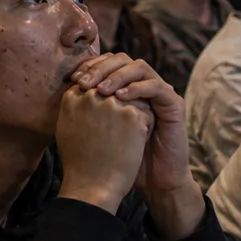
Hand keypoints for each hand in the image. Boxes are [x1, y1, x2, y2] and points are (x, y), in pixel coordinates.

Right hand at [56, 82, 152, 213]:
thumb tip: (82, 92)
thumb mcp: (66, 128)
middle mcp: (91, 96)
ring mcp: (113, 104)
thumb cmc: (79, 163)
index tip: (102, 123)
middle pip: (115, 89)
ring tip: (123, 140)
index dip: (103, 103)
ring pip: (133, 98)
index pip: (94, 84)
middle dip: (119, 106)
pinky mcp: (133, 115)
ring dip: (133, 116)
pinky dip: (144, 128)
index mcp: (73, 98)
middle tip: (114, 135)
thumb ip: (74, 106)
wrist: (93, 187)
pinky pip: (146, 112)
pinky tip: (134, 145)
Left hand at [71, 53, 191, 194]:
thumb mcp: (101, 130)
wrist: (153, 180)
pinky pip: (156, 86)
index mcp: (127, 87)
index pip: (108, 63)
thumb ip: (88, 108)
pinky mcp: (175, 104)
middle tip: (85, 81)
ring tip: (102, 89)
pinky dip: (137, 89)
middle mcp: (144, 85)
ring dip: (118, 75)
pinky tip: (120, 98)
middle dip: (102, 68)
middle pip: (122, 59)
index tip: (74, 79)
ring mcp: (161, 93)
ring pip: (140, 67)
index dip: (91, 66)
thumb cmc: (123, 159)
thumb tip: (64, 91)